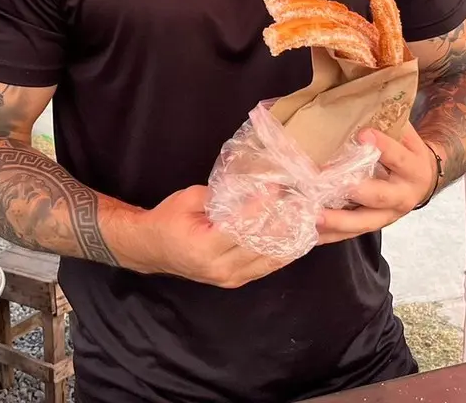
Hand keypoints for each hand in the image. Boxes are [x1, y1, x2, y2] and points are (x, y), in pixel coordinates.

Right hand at [129, 186, 291, 287]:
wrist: (152, 249)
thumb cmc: (168, 220)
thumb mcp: (188, 199)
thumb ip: (220, 195)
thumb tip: (252, 185)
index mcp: (204, 247)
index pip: (241, 228)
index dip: (261, 209)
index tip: (278, 191)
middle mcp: (220, 268)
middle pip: (262, 247)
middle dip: (286, 224)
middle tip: (306, 204)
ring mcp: (230, 278)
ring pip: (270, 260)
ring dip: (292, 240)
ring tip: (313, 220)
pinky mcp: (236, 280)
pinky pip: (267, 266)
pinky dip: (285, 250)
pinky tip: (301, 236)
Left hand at [316, 126, 440, 244]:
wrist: (422, 179)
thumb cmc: (406, 149)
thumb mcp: (405, 133)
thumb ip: (388, 121)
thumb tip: (362, 95)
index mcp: (413, 167)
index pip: (399, 157)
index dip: (383, 146)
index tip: (362, 135)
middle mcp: (403, 195)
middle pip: (379, 196)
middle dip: (355, 190)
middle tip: (330, 182)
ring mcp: (388, 216)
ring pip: (363, 222)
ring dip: (337, 221)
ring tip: (314, 216)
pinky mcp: (373, 226)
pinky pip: (350, 235)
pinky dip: (330, 236)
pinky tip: (310, 234)